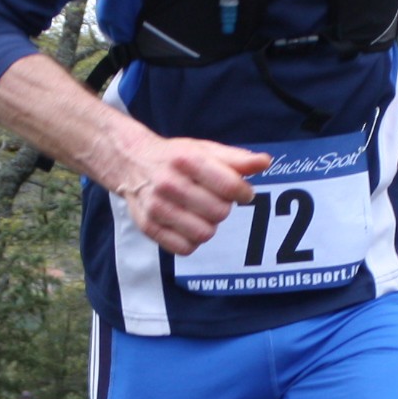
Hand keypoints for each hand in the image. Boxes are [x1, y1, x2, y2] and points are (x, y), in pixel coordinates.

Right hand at [107, 135, 271, 255]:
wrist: (132, 162)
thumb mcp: (205, 149)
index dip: (244, 193)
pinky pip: (184, 248)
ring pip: (204, 233)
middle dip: (224, 208)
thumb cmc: (176, 157)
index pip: (230, 186)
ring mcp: (156, 207)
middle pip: (219, 213)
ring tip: (202, 213)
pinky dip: (192, 240)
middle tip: (215, 200)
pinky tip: (189, 225)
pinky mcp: (149, 227)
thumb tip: (265, 162)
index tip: (243, 193)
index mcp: (187, 160)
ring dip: (209, 225)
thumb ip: (237, 158)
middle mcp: (169, 183)